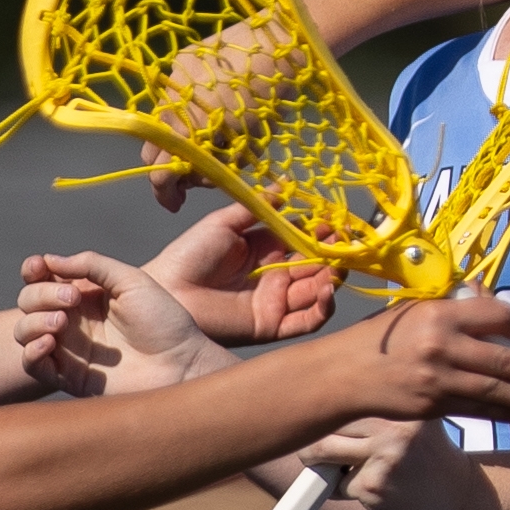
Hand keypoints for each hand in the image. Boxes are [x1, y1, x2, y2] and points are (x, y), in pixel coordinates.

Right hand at [13, 250, 227, 396]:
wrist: (182, 364)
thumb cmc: (164, 320)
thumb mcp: (130, 280)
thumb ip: (91, 264)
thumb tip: (50, 260)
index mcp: (85, 295)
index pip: (43, 279)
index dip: (33, 270)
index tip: (40, 266)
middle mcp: (73, 321)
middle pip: (28, 302)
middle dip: (41, 295)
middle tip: (72, 300)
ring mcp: (69, 349)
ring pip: (23, 332)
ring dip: (34, 321)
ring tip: (61, 323)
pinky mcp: (70, 377)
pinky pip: (32, 365)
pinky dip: (31, 351)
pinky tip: (50, 342)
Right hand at [139, 14, 308, 211]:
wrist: (274, 47)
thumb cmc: (266, 101)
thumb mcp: (247, 144)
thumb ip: (219, 166)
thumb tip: (201, 177)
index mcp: (186, 133)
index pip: (160, 174)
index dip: (165, 194)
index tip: (175, 203)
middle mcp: (169, 108)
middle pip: (153, 150)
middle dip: (169, 168)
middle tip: (192, 176)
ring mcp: (170, 82)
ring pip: (161, 122)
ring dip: (176, 137)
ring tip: (203, 139)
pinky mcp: (177, 63)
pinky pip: (171, 96)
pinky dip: (183, 110)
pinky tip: (206, 108)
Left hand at [139, 206, 337, 345]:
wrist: (166, 290)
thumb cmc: (188, 255)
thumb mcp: (223, 223)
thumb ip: (256, 207)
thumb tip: (285, 185)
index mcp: (263, 249)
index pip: (302, 239)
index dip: (319, 231)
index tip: (334, 220)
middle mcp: (273, 275)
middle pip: (314, 265)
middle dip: (331, 253)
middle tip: (343, 242)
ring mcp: (274, 301)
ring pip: (315, 291)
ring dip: (331, 277)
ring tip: (337, 263)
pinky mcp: (271, 325)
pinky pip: (306, 321)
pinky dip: (322, 308)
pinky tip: (327, 289)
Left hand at [301, 415, 470, 509]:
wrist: (460, 497)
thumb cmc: (425, 453)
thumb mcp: (410, 416)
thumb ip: (371, 405)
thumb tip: (306, 405)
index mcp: (402, 399)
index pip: (340, 393)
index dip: (322, 407)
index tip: (311, 413)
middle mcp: (394, 423)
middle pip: (324, 422)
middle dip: (315, 439)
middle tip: (324, 450)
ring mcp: (385, 455)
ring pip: (321, 453)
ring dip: (323, 466)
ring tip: (348, 468)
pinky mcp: (375, 486)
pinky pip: (336, 485)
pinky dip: (345, 491)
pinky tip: (377, 489)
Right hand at [330, 297, 509, 425]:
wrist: (342, 374)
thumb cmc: (380, 338)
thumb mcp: (416, 312)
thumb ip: (457, 311)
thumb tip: (496, 310)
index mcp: (440, 313)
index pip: (497, 315)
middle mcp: (442, 344)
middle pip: (506, 361)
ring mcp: (438, 378)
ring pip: (497, 392)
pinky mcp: (433, 405)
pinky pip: (479, 411)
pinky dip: (507, 413)